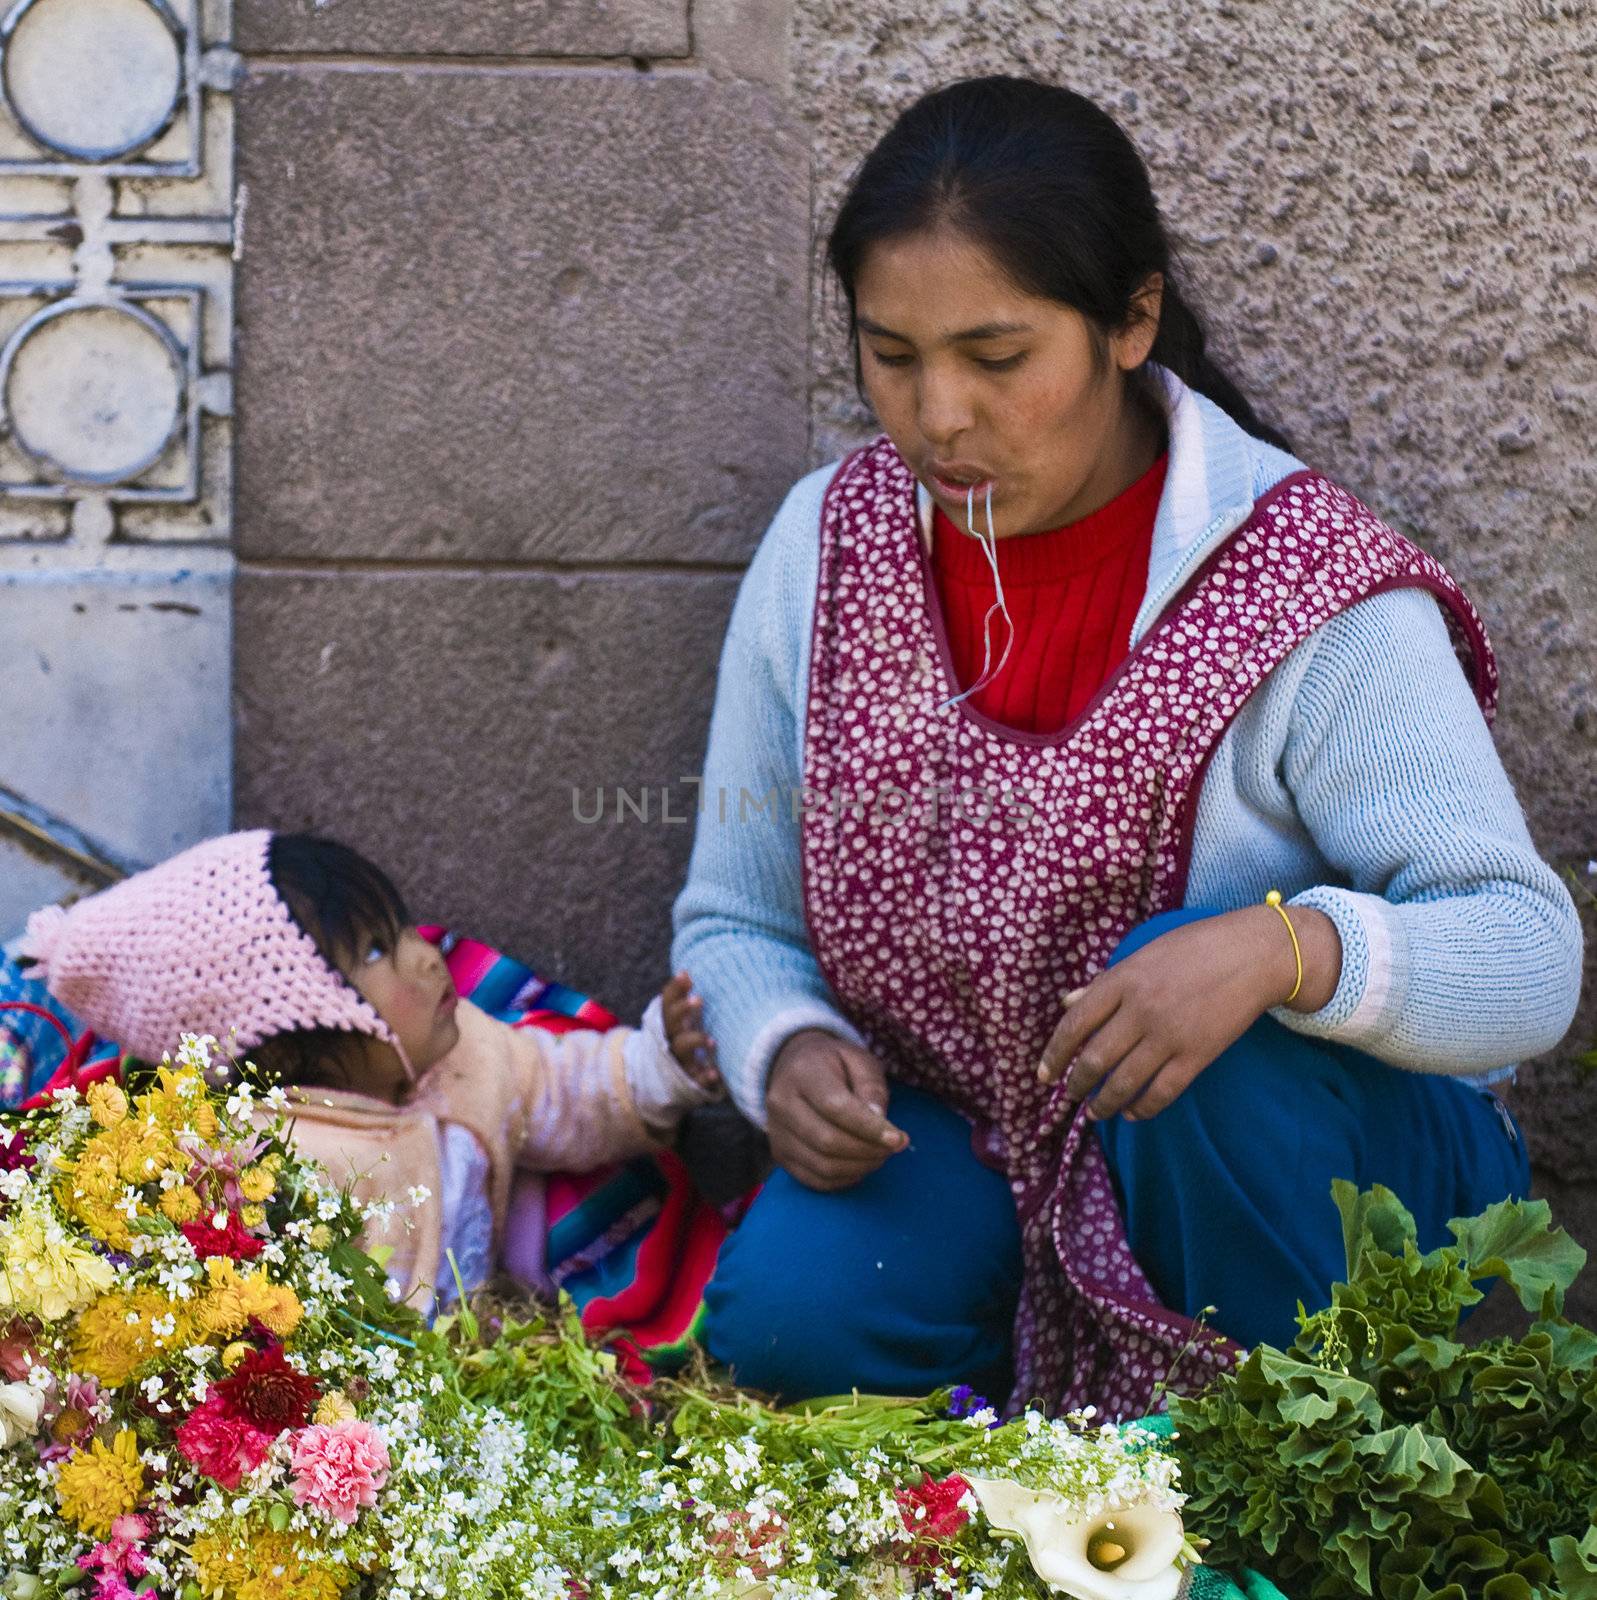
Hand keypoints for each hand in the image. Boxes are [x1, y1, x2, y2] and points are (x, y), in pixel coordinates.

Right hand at [661, 973, 723, 1095]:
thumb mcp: (679, 1019)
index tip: (686, 975)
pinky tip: (714, 1073)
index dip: (675, 989)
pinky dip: (703, 1076)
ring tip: (711, 1040)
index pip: (667, 1002)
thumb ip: (681, 997)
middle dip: (683, 1010)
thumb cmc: (680, 1039)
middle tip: (699, 999)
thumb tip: (686, 970)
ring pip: (682, 1049)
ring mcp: (678, 1059)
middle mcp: (670, 1038)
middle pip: (671, 1022)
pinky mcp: (689, 1079)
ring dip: (695, 1041)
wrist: (663, 1080)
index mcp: (668, 1022)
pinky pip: (695, 1079)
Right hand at [766, 1029, 906, 1190]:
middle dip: (868, 1151)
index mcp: (803, 1073)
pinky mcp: (779, 1154)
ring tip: (879, 1155)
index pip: (835, 1107)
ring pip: (822, 1166)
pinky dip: (844, 1180)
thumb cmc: (833, 1063)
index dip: (869, 1128)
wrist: (793, 1066)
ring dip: (859, 1167)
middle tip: (893, 1147)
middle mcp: (781, 1103)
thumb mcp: (859, 1060)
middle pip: (827, 1141)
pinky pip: (814, 1180)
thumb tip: (880, 1121)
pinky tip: (859, 1165)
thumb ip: (871, 1087)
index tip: (898, 1139)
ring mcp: (776, 1132)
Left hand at [1036, 906, 1340, 1121]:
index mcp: (1123, 980)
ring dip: (1105, 1103)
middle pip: (1095, 1059)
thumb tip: (1066, 1003)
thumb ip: (1104, 983)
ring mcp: (1169, 1035)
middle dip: (1076, 1084)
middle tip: (1070, 1095)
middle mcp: (1141, 1010)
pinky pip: (1162, 1092)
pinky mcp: (1197, 1055)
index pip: (1075, 1024)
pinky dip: (1143, 1107)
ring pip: (1124, 1082)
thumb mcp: (1142, 955)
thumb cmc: (1194, 949)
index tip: (1043, 1074)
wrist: (1253, 954)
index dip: (1054, 1053)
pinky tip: (1133, 1113)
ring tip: (1096, 1112)